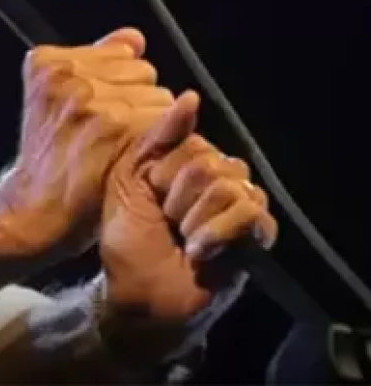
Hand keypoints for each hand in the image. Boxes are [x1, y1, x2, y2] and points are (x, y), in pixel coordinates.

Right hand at [0, 28, 175, 263]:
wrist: (33, 210)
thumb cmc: (50, 160)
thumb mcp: (55, 102)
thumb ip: (96, 63)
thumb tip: (134, 39)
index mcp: (45, 61)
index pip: (123, 51)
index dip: (118, 86)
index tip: (93, 116)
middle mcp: (65, 74)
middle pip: (144, 71)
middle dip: (135, 100)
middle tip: (105, 136)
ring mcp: (89, 98)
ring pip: (158, 96)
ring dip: (149, 123)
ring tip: (116, 149)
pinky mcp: (113, 125)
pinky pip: (163, 118)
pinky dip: (158, 141)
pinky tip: (132, 157)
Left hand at [98, 97, 277, 358]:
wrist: (137, 291)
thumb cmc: (128, 236)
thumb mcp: (130, 177)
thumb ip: (158, 137)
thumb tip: (191, 95)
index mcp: (189, 159)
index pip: (189, 141)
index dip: (161, 173)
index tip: (148, 196)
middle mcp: (220, 176)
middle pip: (207, 162)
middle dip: (176, 196)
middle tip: (166, 220)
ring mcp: (241, 204)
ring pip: (226, 186)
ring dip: (192, 218)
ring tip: (182, 237)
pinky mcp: (257, 235)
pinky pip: (248, 212)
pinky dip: (215, 233)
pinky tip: (199, 251)